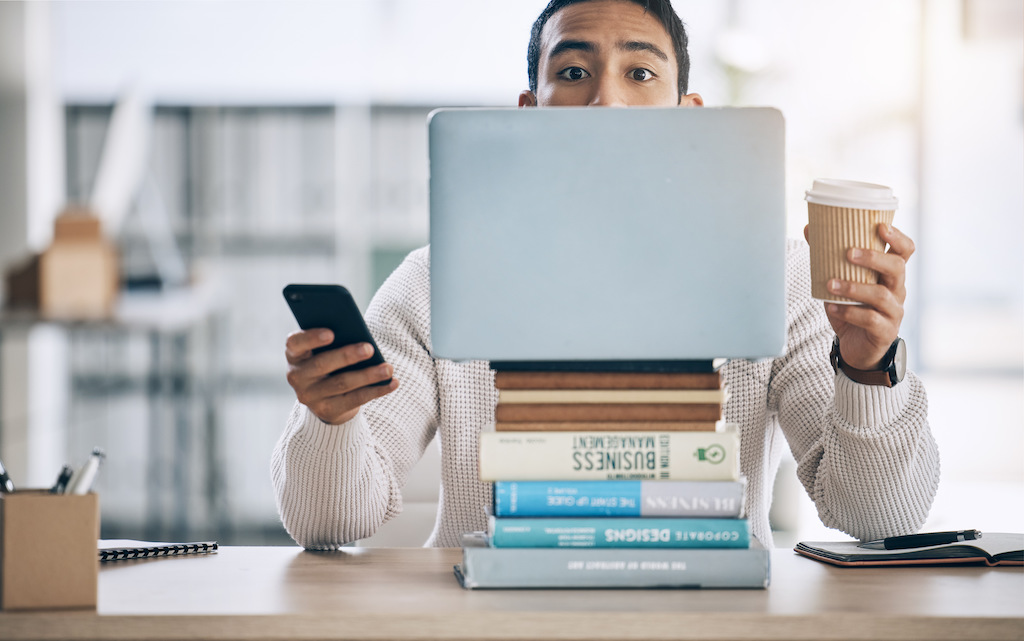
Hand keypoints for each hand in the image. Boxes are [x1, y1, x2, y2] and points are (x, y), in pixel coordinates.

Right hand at [284, 329, 397, 424]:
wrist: (325, 397)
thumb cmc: (330, 361)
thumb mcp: (326, 349)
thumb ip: (335, 340)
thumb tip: (360, 336)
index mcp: (294, 354)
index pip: (295, 343)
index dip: (311, 338)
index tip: (331, 333)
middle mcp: (297, 376)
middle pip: (322, 364)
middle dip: (347, 356)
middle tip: (369, 348)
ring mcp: (311, 396)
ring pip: (342, 384)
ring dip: (368, 375)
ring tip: (388, 368)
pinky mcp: (328, 411)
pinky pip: (355, 399)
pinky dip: (377, 390)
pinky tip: (392, 383)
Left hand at [804, 223, 914, 369]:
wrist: (855, 346)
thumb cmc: (851, 307)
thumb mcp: (840, 280)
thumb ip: (829, 256)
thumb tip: (809, 228)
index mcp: (889, 274)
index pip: (904, 251)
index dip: (897, 237)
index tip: (881, 226)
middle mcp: (897, 290)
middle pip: (897, 268)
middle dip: (874, 258)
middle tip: (848, 252)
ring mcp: (894, 312)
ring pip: (882, 295)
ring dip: (854, 287)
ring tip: (830, 284)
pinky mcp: (885, 331)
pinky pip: (871, 320)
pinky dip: (850, 312)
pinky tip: (832, 307)